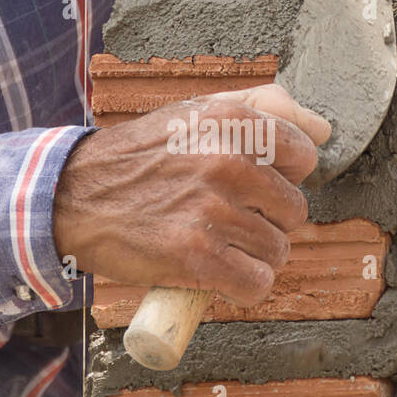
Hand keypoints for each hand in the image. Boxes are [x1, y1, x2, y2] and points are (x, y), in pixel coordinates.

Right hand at [53, 85, 330, 305]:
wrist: (73, 198)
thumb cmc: (141, 157)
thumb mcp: (197, 112)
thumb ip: (263, 109)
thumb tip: (323, 129)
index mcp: (232, 121)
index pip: (303, 156)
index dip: (279, 176)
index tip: (248, 184)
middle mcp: (227, 161)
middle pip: (294, 210)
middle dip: (265, 219)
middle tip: (224, 217)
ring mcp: (213, 211)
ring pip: (277, 250)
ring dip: (252, 255)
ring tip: (215, 243)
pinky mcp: (197, 257)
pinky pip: (256, 284)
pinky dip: (241, 287)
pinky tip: (217, 273)